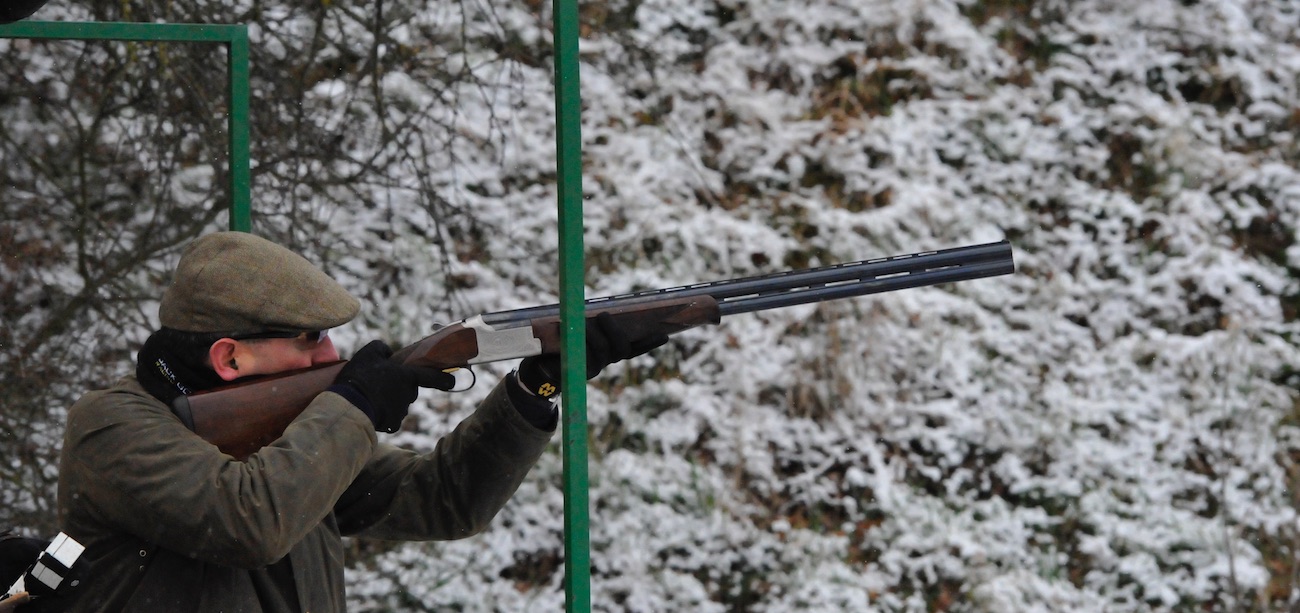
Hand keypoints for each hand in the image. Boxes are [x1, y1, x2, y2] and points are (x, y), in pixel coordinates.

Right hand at [330, 340, 455, 431]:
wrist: (350, 406)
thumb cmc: (360, 378)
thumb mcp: (368, 353)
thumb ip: (381, 348)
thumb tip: (388, 353)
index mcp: (407, 376)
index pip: (432, 377)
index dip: (444, 379)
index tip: (452, 381)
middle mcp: (409, 394)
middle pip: (409, 390)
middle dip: (399, 387)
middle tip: (380, 385)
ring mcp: (402, 411)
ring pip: (400, 404)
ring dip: (389, 401)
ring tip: (369, 397)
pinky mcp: (393, 424)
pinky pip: (391, 418)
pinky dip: (383, 415)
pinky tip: (369, 409)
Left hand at [515, 312, 668, 398]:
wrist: (544, 363)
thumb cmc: (565, 340)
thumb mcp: (581, 328)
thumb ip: (594, 322)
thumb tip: (600, 309)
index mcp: (612, 350)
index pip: (636, 347)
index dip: (650, 342)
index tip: (665, 335)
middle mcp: (607, 360)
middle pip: (622, 349)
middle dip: (615, 331)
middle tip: (604, 316)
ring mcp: (594, 367)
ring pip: (603, 351)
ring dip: (593, 334)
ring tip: (581, 321)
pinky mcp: (579, 370)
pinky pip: (582, 355)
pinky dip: (575, 340)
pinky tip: (564, 328)